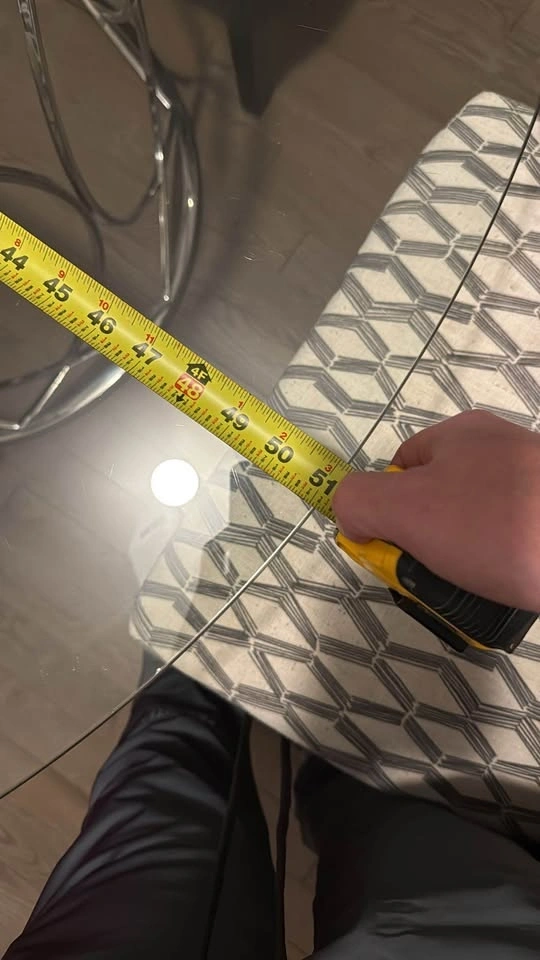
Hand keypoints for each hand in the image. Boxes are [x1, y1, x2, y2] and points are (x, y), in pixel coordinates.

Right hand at [332, 411, 539, 609]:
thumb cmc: (501, 524)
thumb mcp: (410, 509)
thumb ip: (362, 502)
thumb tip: (351, 514)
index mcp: (461, 436)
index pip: (399, 470)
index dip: (386, 514)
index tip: (396, 554)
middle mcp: (500, 453)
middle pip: (439, 502)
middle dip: (430, 546)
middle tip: (439, 579)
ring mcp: (533, 489)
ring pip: (478, 532)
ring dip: (467, 566)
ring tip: (475, 596)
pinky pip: (515, 550)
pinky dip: (506, 575)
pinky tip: (509, 594)